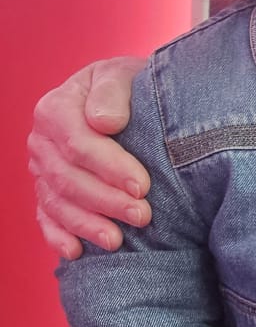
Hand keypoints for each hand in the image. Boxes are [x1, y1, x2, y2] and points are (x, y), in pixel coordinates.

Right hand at [28, 57, 149, 257]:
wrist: (125, 97)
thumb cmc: (127, 86)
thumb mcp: (123, 74)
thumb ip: (112, 92)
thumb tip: (104, 122)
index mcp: (55, 108)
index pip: (78, 143)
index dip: (110, 167)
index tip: (142, 185)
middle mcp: (42, 141)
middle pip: (68, 178)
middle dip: (106, 200)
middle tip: (142, 216)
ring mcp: (41, 169)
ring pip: (57, 202)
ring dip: (86, 224)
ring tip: (117, 241)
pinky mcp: (47, 191)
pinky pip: (46, 218)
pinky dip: (58, 236)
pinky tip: (76, 253)